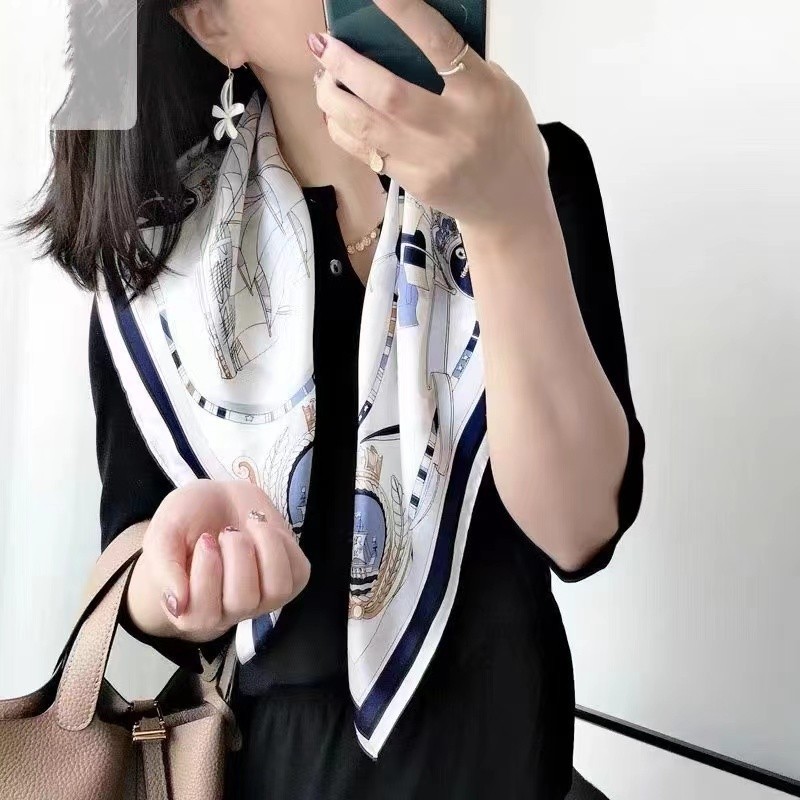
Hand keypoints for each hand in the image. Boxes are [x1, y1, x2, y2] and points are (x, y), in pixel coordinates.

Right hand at [126, 479, 309, 643]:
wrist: (216, 500)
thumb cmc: (187, 520)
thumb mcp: (164, 531)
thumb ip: (164, 566)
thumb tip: (177, 604)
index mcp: (192, 607)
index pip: (202, 614)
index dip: (207, 574)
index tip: (205, 539)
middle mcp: (229, 610)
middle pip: (242, 602)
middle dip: (237, 556)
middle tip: (227, 532)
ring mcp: (263, 598)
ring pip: (277, 590)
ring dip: (267, 550)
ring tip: (252, 527)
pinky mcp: (290, 579)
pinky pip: (299, 574)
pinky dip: (285, 545)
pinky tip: (266, 531)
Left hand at [308, 0, 549, 227]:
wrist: (510, 203)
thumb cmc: (507, 137)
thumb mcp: (501, 91)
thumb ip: (463, 67)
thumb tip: (410, 38)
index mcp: (482, 94)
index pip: (440, 44)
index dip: (406, 13)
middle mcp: (453, 128)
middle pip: (387, 93)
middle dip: (345, 65)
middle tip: (322, 44)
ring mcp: (430, 160)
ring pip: (365, 127)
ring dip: (333, 99)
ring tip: (322, 78)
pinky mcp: (413, 183)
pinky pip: (366, 153)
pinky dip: (342, 129)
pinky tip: (334, 113)